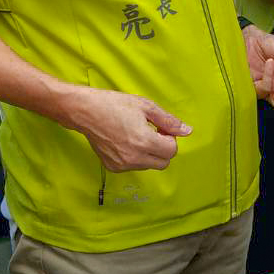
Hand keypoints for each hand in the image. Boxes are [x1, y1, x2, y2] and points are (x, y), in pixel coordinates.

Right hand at [72, 89, 190, 171]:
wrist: (86, 112)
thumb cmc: (115, 105)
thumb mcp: (145, 106)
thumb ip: (168, 121)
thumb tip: (187, 131)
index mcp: (144, 141)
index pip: (172, 151)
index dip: (170, 138)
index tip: (160, 128)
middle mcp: (134, 157)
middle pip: (163, 163)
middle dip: (163, 149)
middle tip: (152, 133)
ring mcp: (122, 165)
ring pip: (149, 165)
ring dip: (149, 153)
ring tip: (136, 135)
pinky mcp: (113, 168)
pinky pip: (134, 167)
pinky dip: (135, 157)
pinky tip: (125, 142)